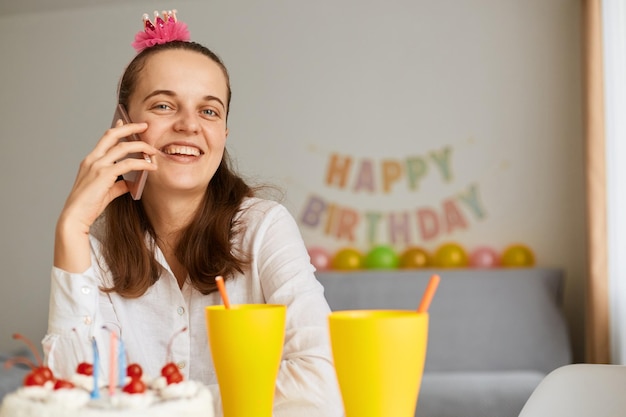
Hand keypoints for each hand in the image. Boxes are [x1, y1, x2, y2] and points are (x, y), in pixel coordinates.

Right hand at [54, 121, 156, 271]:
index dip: (117, 128)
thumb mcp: (106, 191)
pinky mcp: (104, 175)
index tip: (125, 120)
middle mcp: (93, 159)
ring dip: (141, 146)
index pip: (105, 139)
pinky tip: (151, 166)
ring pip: (123, 147)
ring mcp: (97, 166)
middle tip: (144, 126)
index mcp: (91, 161)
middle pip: (112, 135)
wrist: (75, 216)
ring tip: (153, 150)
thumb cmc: (88, 205)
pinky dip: (142, 164)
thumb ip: (118, 185)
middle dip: (130, 127)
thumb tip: (130, 183)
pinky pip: (128, 164)